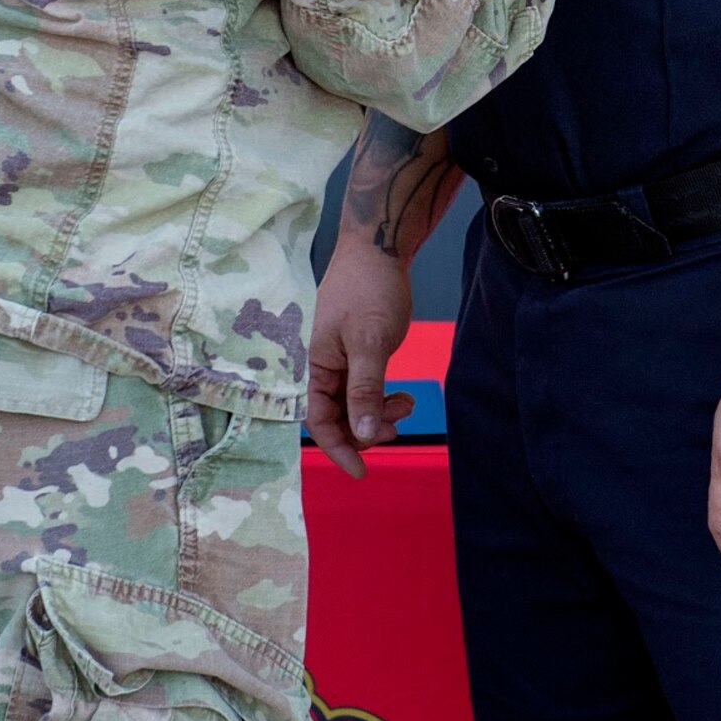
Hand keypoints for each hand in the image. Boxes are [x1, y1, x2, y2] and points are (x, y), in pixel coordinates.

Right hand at [307, 242, 416, 478]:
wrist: (379, 248)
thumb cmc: (369, 290)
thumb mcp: (369, 343)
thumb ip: (365, 391)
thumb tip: (364, 435)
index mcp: (314, 364)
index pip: (318, 419)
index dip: (338, 448)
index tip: (361, 472)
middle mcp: (321, 365)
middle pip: (336, 416)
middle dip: (365, 429)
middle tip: (397, 429)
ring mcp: (339, 358)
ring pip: (354, 403)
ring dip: (379, 413)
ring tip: (407, 405)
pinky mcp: (356, 351)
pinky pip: (364, 387)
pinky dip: (383, 396)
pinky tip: (403, 395)